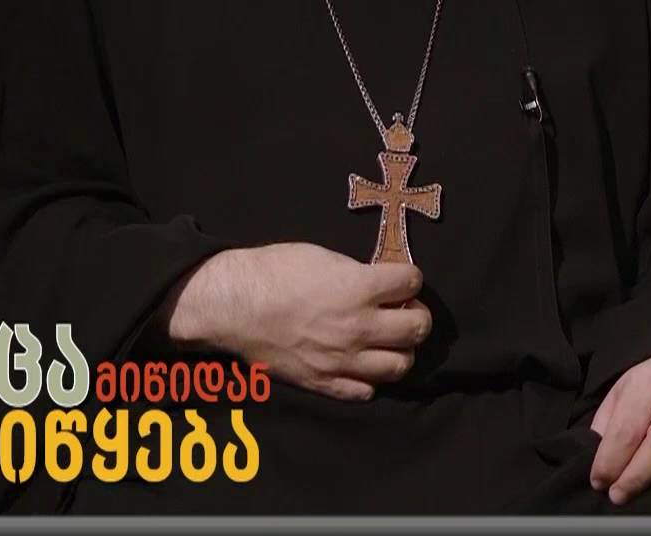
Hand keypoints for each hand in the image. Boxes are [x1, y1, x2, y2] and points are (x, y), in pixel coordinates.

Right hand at [161, 242, 431, 402]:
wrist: (232, 306)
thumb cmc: (275, 272)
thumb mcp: (325, 257)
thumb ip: (360, 274)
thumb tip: (382, 283)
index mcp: (360, 289)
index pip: (413, 282)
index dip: (409, 277)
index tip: (400, 279)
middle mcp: (359, 327)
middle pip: (418, 328)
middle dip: (417, 315)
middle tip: (402, 310)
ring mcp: (342, 360)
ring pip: (400, 365)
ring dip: (400, 350)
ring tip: (387, 340)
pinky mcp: (323, 382)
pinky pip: (365, 391)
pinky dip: (369, 379)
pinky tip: (360, 363)